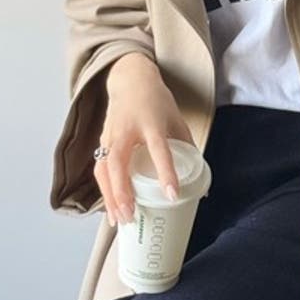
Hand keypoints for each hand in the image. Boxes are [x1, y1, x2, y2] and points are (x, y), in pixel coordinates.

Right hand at [94, 52, 195, 226]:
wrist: (130, 78)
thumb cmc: (156, 101)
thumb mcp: (176, 119)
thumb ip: (186, 147)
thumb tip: (200, 178)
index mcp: (151, 122)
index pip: (159, 149)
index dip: (166, 172)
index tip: (172, 194)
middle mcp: (127, 130)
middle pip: (119, 163)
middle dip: (122, 192)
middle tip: (131, 215)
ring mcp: (111, 136)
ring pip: (104, 170)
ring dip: (110, 197)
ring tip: (119, 221)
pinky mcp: (102, 142)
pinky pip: (100, 170)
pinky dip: (105, 191)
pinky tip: (111, 209)